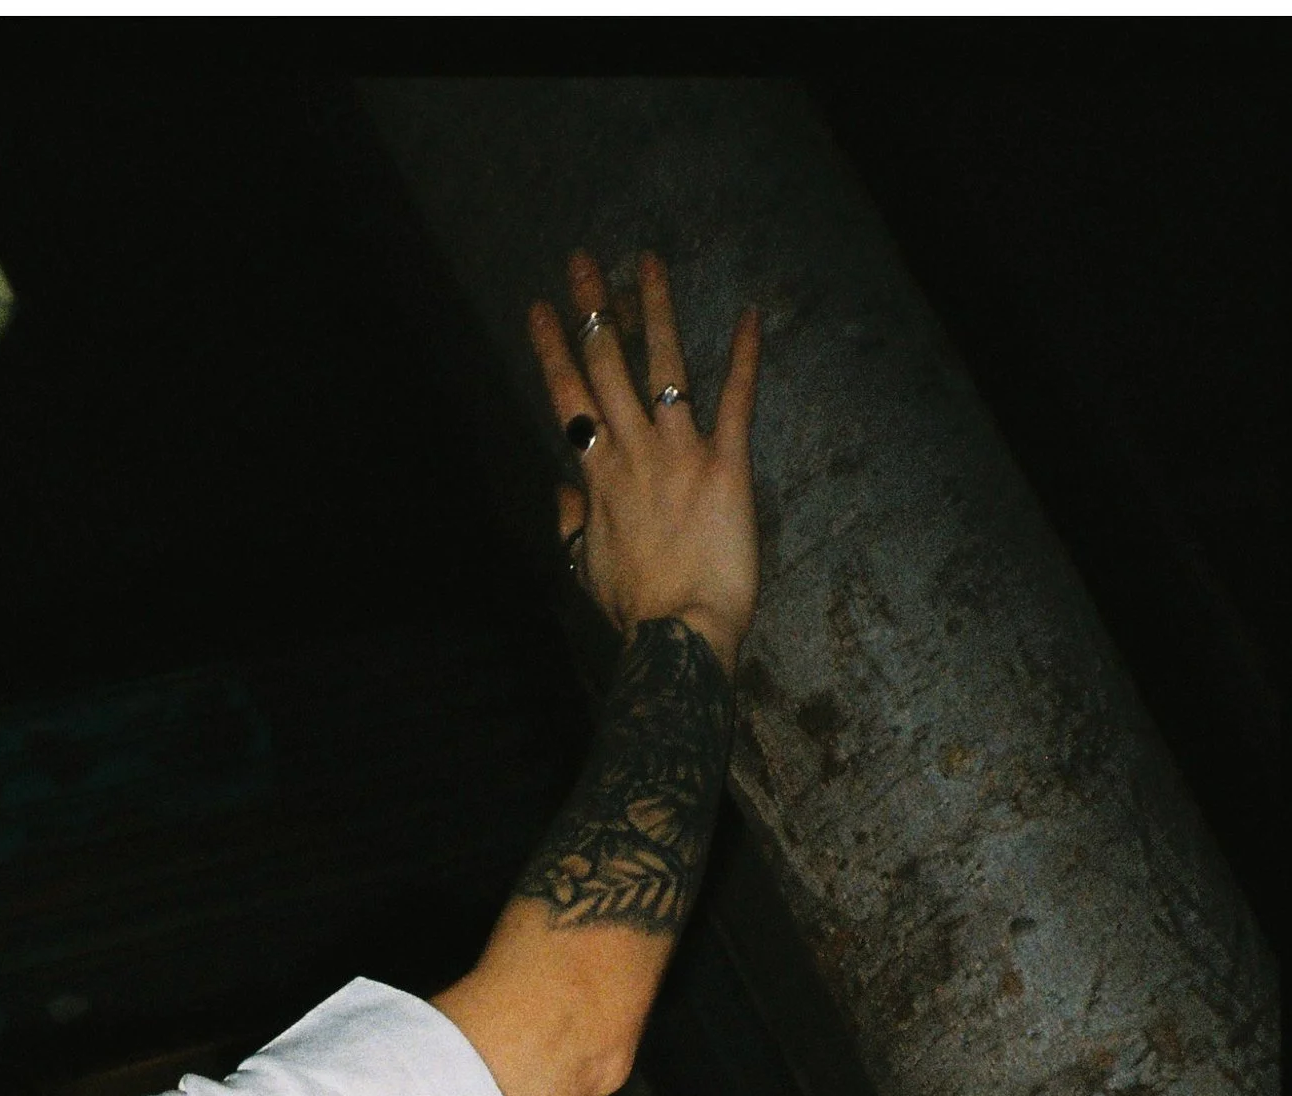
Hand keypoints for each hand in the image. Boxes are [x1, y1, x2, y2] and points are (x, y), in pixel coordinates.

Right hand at [528, 250, 760, 672]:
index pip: (568, 400)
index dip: (552, 350)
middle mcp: (633, 453)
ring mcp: (680, 453)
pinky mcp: (727, 464)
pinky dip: (745, 356)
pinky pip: (736, 400)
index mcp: (596, 478)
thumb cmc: (633, 611)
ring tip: (646, 262)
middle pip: (605, 368)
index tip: (540, 309)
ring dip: (653, 310)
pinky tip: (751, 315)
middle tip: (582, 260)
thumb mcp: (584, 569)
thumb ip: (570, 523)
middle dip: (591, 310)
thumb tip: (562, 491)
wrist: (678, 638)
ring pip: (662, 367)